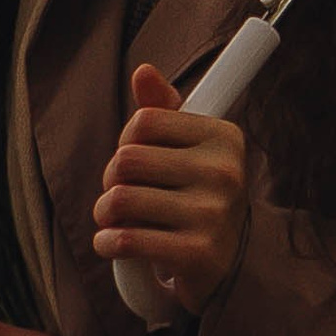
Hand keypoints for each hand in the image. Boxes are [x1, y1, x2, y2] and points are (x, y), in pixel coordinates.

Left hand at [94, 60, 249, 315]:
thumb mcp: (189, 149)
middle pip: (126, 160)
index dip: (126, 142)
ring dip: (104, 214)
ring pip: (120, 200)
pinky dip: (107, 243)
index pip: (143, 122)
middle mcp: (225, 172)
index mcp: (224, 137)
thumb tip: (143, 72)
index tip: (135, 160)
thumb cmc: (199, 196)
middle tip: (120, 194)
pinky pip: (127, 239)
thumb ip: (164, 110)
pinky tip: (111, 244)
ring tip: (113, 220)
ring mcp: (213, 213)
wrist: (231, 263)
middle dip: (112, 180)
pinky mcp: (197, 252)